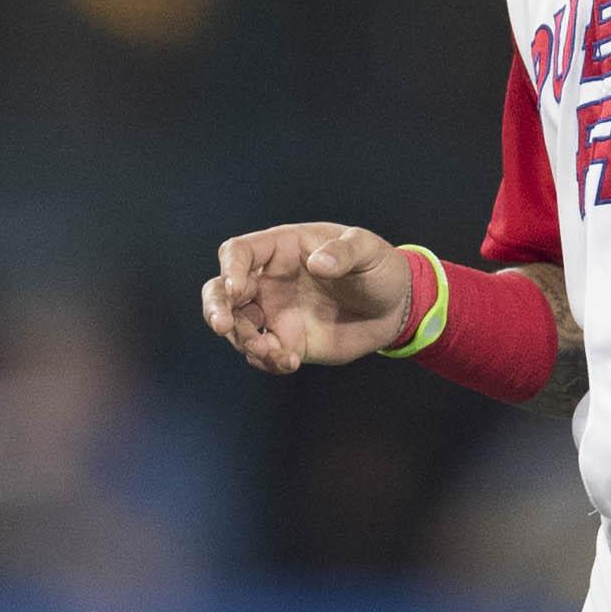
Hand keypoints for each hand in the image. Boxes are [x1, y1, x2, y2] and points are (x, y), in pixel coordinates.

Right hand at [201, 224, 415, 373]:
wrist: (395, 307)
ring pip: (236, 326)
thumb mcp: (368, 250)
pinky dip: (266, 361)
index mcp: (281, 249)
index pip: (239, 252)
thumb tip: (318, 263)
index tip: (237, 290)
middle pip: (220, 290)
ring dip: (243, 341)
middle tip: (222, 326)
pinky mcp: (285, 340)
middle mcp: (268, 280)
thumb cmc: (378, 267)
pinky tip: (288, 362)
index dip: (230, 269)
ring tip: (272, 352)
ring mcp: (273, 312)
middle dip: (215, 308)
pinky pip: (262, 353)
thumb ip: (344, 252)